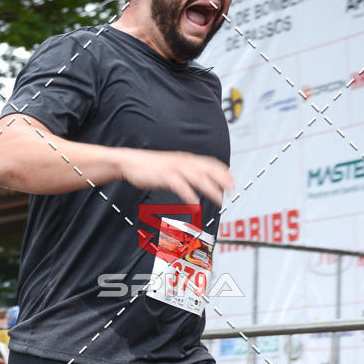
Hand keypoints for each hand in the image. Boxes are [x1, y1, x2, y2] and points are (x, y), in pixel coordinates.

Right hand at [118, 149, 233, 206]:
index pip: (211, 163)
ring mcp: (174, 168)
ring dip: (210, 189)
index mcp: (186, 159)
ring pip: (197, 178)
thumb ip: (186, 170)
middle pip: (208, 169)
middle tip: (232, 192)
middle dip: (223, 180)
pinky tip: (195, 204)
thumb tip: (200, 179)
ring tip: (219, 200)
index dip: (224, 172)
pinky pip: (180, 186)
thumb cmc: (151, 166)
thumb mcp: (172, 165)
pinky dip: (189, 195)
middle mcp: (183, 161)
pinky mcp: (164, 176)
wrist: (130, 162)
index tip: (233, 182)